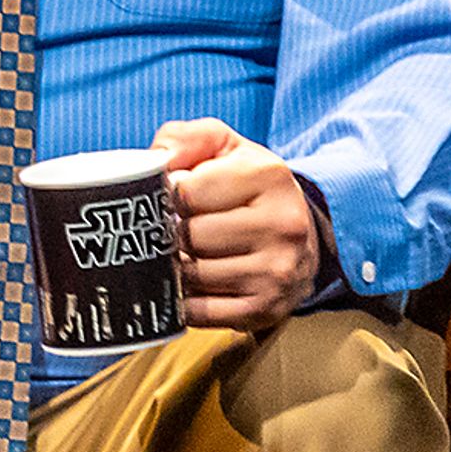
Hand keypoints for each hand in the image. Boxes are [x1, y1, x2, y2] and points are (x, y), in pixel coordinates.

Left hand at [156, 118, 322, 329]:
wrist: (296, 236)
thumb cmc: (246, 187)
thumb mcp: (222, 147)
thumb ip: (184, 139)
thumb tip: (154, 161)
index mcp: (268, 175)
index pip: (185, 191)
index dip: (167, 196)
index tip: (174, 199)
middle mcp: (282, 224)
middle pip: (188, 235)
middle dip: (172, 233)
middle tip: (178, 229)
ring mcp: (277, 271)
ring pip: (191, 274)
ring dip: (176, 267)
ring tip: (187, 253)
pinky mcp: (266, 309)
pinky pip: (199, 312)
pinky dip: (185, 301)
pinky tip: (192, 284)